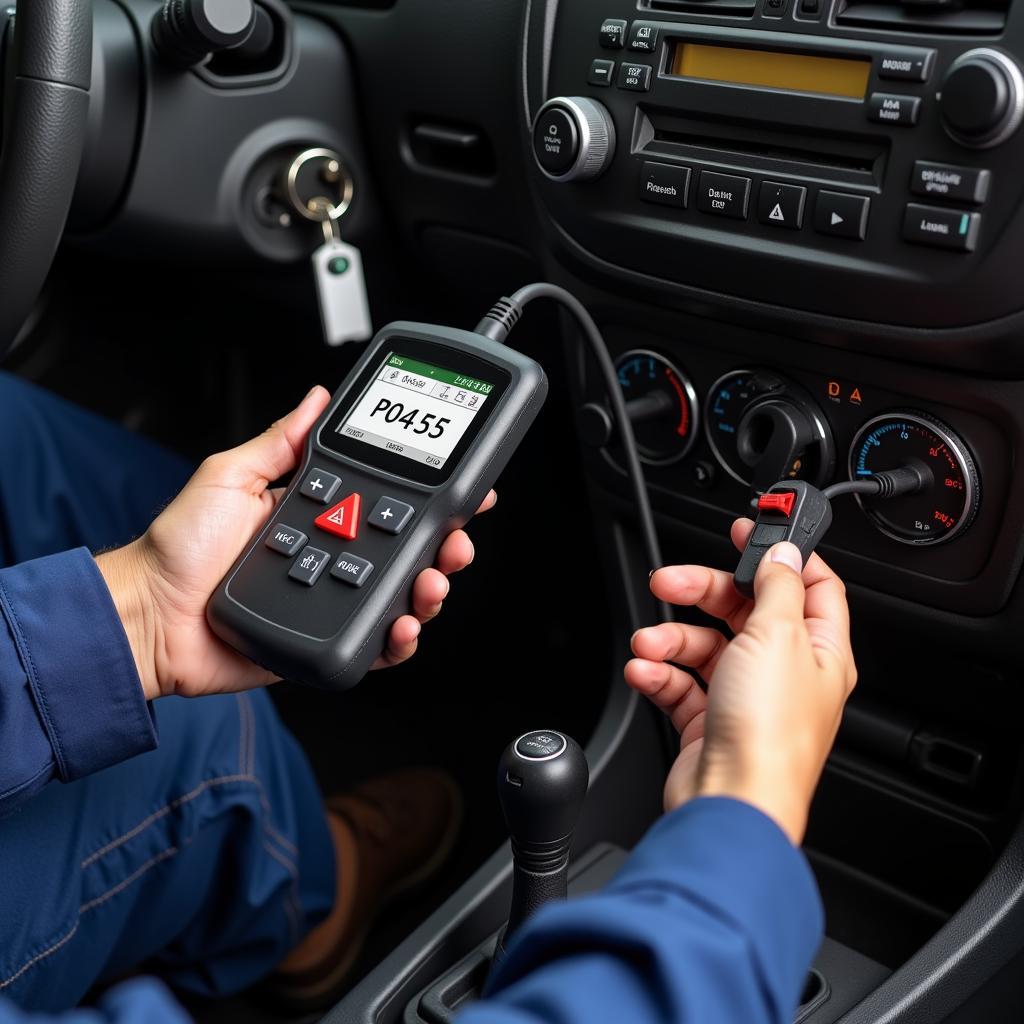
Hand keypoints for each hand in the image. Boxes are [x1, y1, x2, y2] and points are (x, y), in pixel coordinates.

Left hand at [98, 386, 494, 700]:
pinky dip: (399, 640)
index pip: (389, 504)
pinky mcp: (325, 642)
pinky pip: (376, 644)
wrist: (149, 616)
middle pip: (410, 553)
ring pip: (403, 597)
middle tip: (455, 540)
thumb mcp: (230, 475)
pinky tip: (402, 625)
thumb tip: (315, 399)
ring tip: (431, 581)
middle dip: (446, 546)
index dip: (430, 500)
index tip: (461, 491)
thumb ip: (279, 441)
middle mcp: (335, 558)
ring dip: (430, 590)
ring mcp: (334, 602)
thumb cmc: (178, 550)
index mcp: (320, 516)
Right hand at [624, 519, 856, 843]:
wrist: (728, 801)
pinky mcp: (709, 719)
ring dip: (670, 638)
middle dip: (702, 591)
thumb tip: (783, 553)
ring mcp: (745, 696)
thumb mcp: (777, 636)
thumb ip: (777, 586)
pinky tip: (646, 671)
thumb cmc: (769, 734)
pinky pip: (680, 682)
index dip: (781, 554)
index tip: (750, 529)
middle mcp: (784, 671)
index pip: (810, 585)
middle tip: (670, 579)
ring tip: (650, 643)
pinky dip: (659, 673)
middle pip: (744, 609)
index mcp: (819, 649)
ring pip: (704, 644)